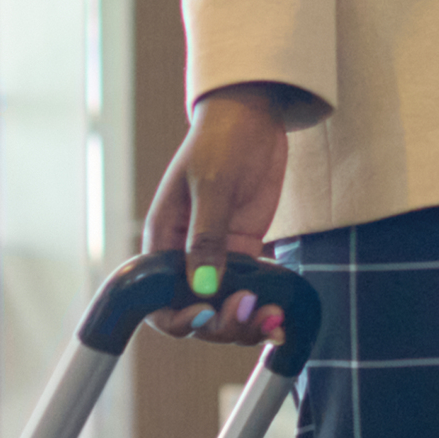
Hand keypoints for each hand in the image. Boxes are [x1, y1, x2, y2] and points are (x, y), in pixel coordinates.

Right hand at [145, 87, 300, 344]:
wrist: (253, 115)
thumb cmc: (221, 140)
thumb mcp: (211, 185)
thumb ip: (206, 238)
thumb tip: (203, 286)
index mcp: (162, 240)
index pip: (156, 298)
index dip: (178, 317)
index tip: (207, 312)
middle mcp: (185, 256)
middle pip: (195, 311)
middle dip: (221, 322)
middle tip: (252, 310)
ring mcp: (217, 256)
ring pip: (225, 308)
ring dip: (246, 323)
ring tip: (273, 319)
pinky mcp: (246, 251)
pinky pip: (250, 292)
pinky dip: (264, 311)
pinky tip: (282, 322)